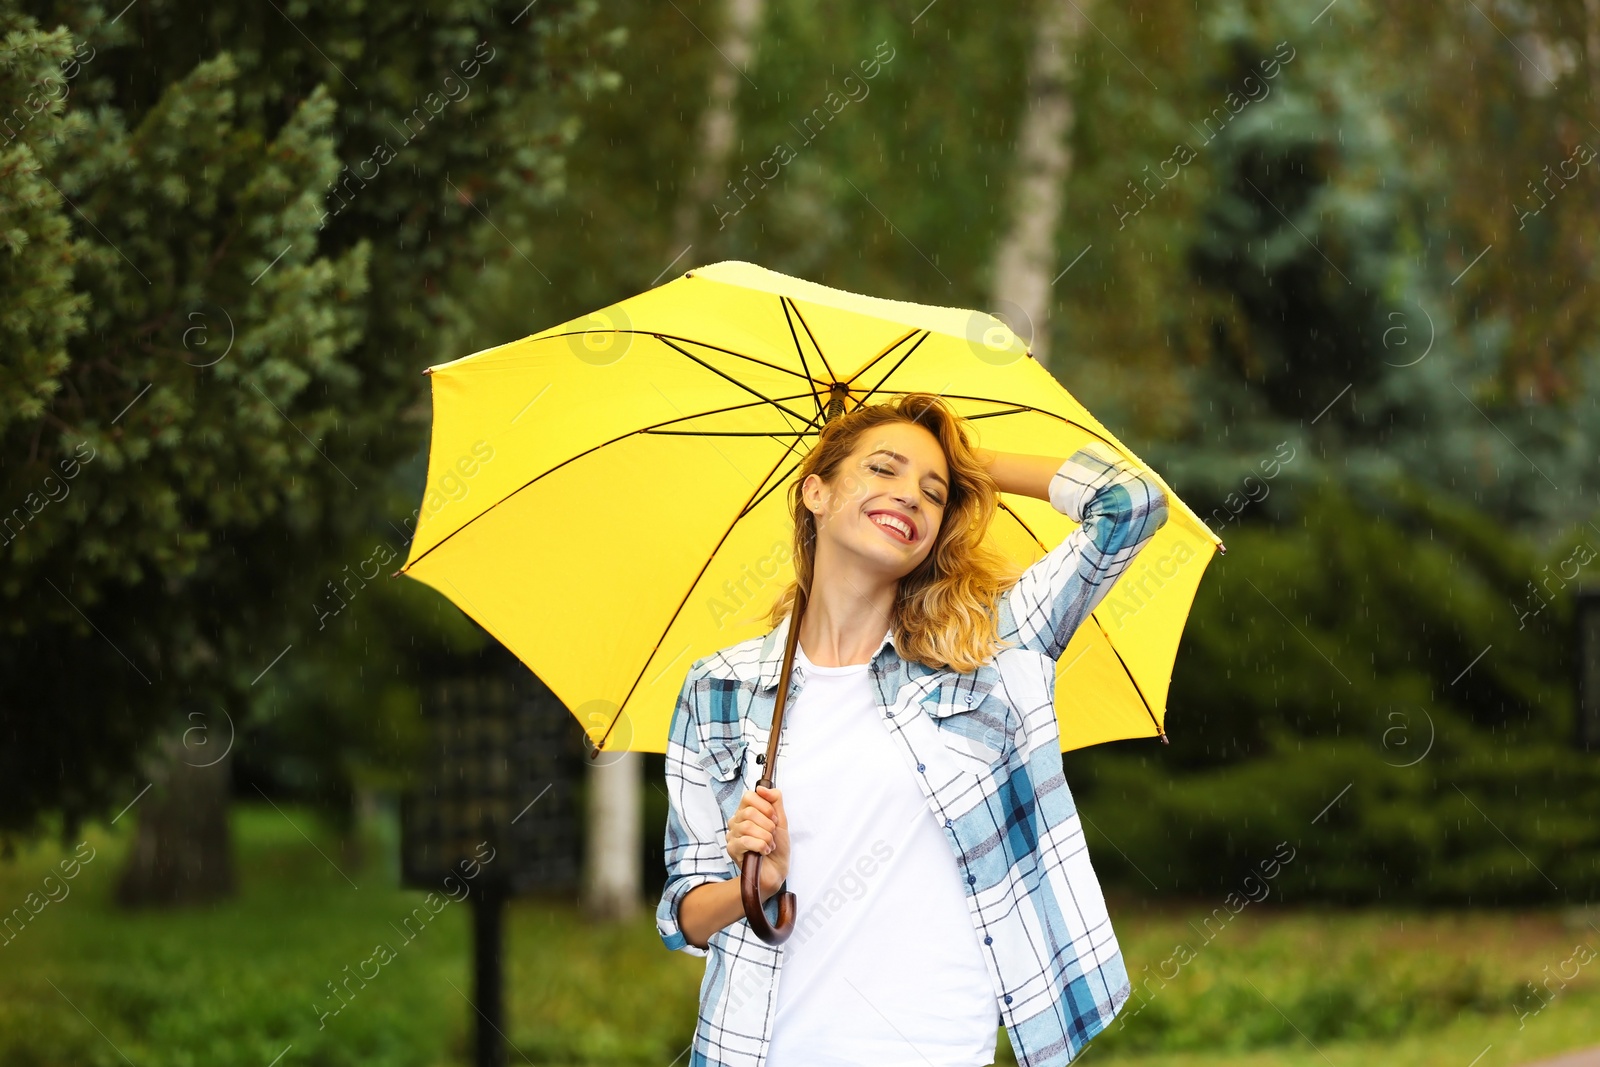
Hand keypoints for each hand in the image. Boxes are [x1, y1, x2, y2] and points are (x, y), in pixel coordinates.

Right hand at [727, 784, 788, 898]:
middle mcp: (736, 821)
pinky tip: (764, 851)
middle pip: (749, 812)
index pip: (749, 796)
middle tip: (772, 835)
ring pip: (748, 827)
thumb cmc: (778, 846)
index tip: (774, 818)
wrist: (777, 870)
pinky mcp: (732, 850)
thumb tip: (762, 787)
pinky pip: (745, 841)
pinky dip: (761, 846)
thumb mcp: (781, 819)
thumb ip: (775, 800)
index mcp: (746, 811)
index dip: (765, 806)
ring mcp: (732, 835)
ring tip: (769, 845)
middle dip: (768, 825)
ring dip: (765, 837)